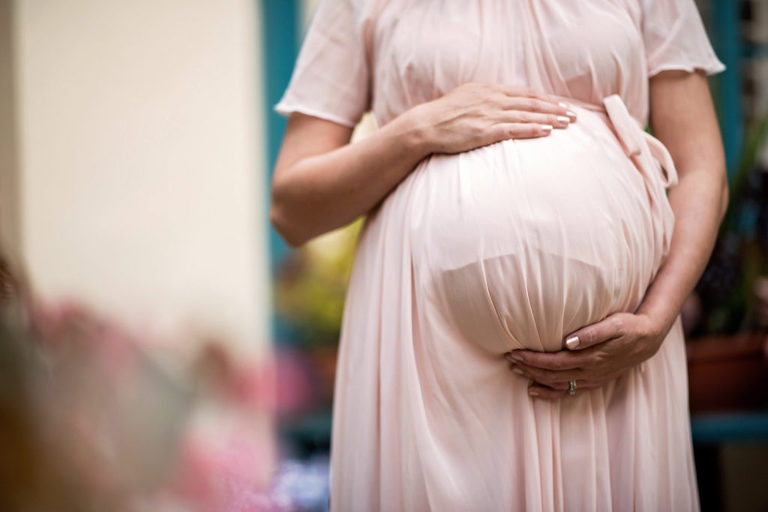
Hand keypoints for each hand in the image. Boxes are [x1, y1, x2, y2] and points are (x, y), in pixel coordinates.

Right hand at [412, 83, 576, 153]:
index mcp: (490, 90)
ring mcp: (490, 115)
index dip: (546, 99)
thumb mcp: (466, 97)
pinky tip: (547, 131)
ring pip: (527, 115)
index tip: (561, 104)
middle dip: (555, 108)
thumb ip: (485, 99)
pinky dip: (533, 129)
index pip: (525, 93)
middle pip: (532, 103)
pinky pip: (515, 129)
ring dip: (550, 119)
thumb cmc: (444, 114)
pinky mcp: (486, 131)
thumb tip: (499, 102)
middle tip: (573, 115)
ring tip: (567, 124)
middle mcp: (494, 99)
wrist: (426, 125)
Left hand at [504, 312, 667, 398]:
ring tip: (515, 372)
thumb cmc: (628, 327)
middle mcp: (589, 372)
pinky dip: (549, 393)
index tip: (515, 352)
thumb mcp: (614, 324)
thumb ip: (592, 333)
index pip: (554, 362)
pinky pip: (567, 393)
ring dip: (534, 380)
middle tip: (509, 360)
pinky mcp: (593, 382)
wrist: (648, 340)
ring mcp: (591, 380)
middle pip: (551, 375)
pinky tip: (533, 391)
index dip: (533, 359)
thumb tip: (568, 341)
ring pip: (557, 385)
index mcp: (591, 358)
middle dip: (528, 368)